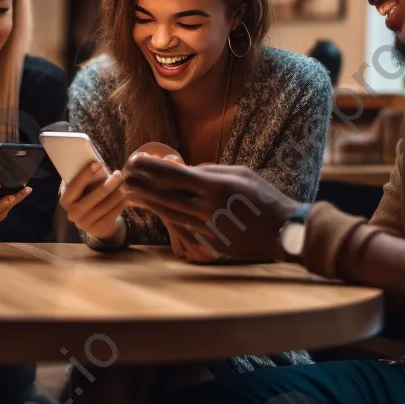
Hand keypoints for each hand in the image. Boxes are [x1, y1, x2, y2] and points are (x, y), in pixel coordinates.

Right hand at [59, 161, 126, 243]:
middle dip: (109, 183)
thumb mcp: (82, 191)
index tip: (98, 164)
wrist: (93, 223)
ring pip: (106, 204)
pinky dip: (121, 203)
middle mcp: (73, 213)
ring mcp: (85, 223)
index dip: (86, 174)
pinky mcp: (98, 228)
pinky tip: (125, 196)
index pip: (75, 185)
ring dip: (118, 192)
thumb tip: (98, 163)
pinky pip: (113, 213)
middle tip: (118, 174)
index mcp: (66, 200)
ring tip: (124, 184)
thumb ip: (86, 180)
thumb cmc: (87, 198)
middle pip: (95, 195)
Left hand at [123, 157, 298, 261]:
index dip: (151, 167)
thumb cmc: (262, 196)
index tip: (134, 159)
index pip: (175, 175)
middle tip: (122, 175)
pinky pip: (182, 229)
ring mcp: (207, 229)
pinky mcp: (209, 244)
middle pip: (165, 196)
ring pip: (169, 214)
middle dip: (140, 185)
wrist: (282, 231)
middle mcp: (208, 209)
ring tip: (129, 192)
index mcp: (216, 187)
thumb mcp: (239, 173)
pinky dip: (166, 218)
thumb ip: (209, 171)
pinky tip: (152, 210)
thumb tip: (181, 169)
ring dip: (147, 202)